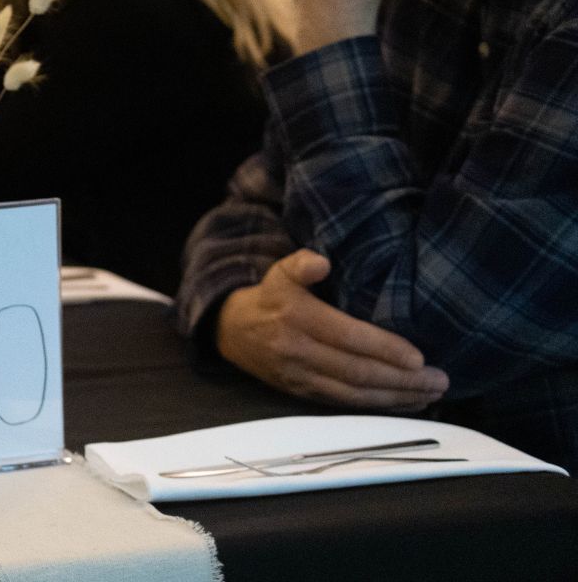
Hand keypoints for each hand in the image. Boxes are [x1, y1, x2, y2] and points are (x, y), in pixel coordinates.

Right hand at [216, 249, 448, 410]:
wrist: (230, 331)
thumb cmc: (270, 297)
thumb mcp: (280, 271)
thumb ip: (302, 263)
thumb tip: (322, 263)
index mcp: (296, 318)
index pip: (347, 337)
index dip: (384, 349)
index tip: (419, 357)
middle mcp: (297, 351)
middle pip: (356, 371)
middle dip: (401, 379)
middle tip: (440, 381)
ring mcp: (299, 376)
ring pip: (353, 394)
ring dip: (395, 398)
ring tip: (430, 394)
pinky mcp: (300, 393)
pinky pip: (343, 404)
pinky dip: (377, 407)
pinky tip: (404, 403)